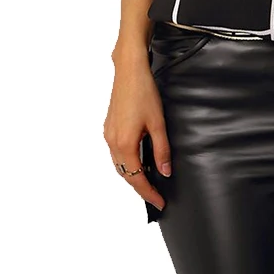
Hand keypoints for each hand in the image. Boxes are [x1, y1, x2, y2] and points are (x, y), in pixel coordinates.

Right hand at [103, 48, 170, 211]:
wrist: (129, 71)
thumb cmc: (144, 92)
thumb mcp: (158, 122)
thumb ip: (161, 150)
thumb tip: (165, 171)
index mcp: (124, 143)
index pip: (136, 178)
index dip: (148, 193)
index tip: (160, 202)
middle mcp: (112, 142)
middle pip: (125, 174)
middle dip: (140, 187)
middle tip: (156, 196)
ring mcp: (108, 134)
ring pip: (119, 164)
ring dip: (132, 175)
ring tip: (149, 182)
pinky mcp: (108, 127)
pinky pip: (116, 153)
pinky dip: (126, 162)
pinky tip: (138, 160)